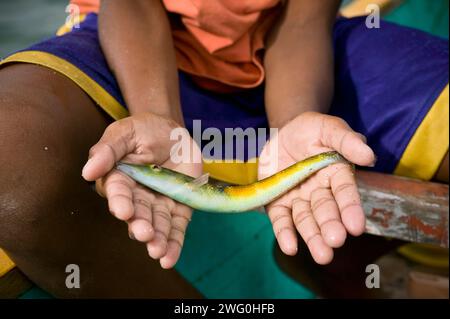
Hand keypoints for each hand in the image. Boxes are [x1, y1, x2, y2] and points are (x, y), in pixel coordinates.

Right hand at [82, 112, 201, 268]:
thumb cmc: (142, 130)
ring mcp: (158, 204)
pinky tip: (169, 258)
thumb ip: (108, 150)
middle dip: (140, 225)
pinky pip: (176, 228)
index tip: (123, 210)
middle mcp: (136, 196)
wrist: (171, 132)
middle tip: (144, 233)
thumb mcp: (124, 132)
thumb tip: (88, 172)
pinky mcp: (178, 208)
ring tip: (158, 252)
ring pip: (157, 225)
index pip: (118, 192)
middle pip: (138, 214)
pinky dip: (174, 243)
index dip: (121, 201)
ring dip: (157, 239)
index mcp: (119, 179)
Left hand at [258, 112, 375, 263]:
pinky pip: (281, 220)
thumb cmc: (312, 130)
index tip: (356, 226)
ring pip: (306, 220)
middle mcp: (319, 191)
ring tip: (321, 255)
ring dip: (312, 237)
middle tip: (335, 241)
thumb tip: (369, 156)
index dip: (350, 208)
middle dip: (331, 226)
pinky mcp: (277, 202)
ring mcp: (298, 199)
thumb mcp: (329, 127)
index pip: (344, 192)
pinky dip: (284, 234)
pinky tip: (289, 248)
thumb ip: (347, 140)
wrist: (284, 132)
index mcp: (336, 174)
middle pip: (325, 210)